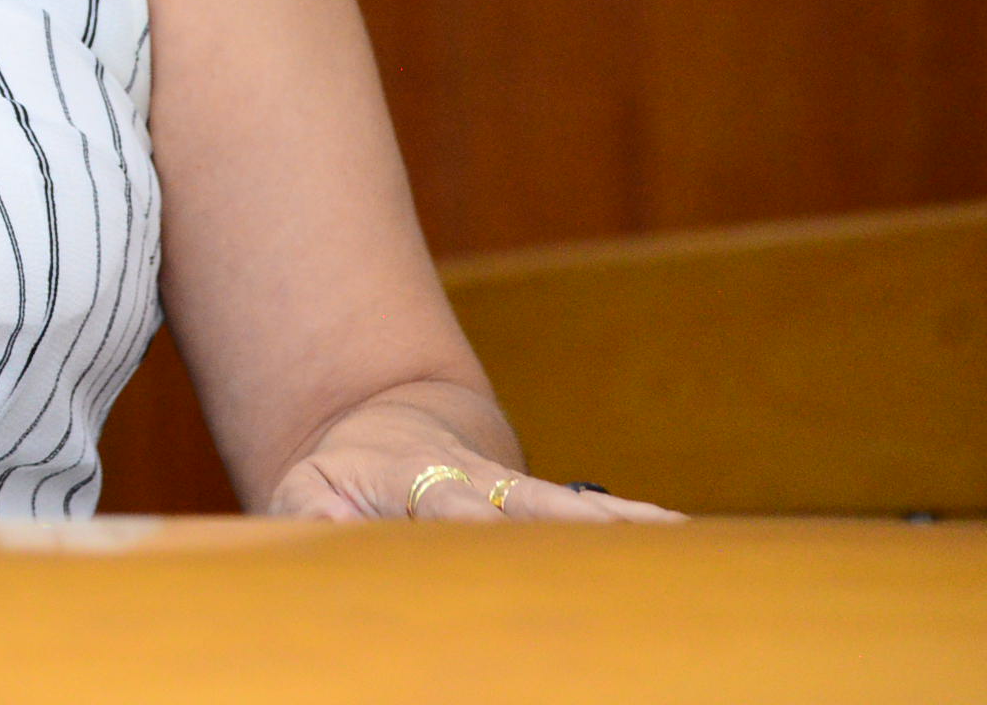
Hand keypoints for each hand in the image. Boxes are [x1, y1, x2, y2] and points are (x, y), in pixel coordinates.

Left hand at [264, 397, 683, 523]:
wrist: (379, 431)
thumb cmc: (334, 478)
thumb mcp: (303, 488)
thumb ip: (311, 509)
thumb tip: (332, 521)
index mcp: (412, 476)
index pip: (446, 504)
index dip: (469, 521)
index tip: (490, 538)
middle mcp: (473, 479)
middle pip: (525, 505)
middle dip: (565, 530)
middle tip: (613, 556)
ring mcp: (511, 489)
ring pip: (569, 506)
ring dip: (617, 526)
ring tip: (675, 544)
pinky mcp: (537, 503)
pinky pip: (589, 513)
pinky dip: (633, 524)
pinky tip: (683, 540)